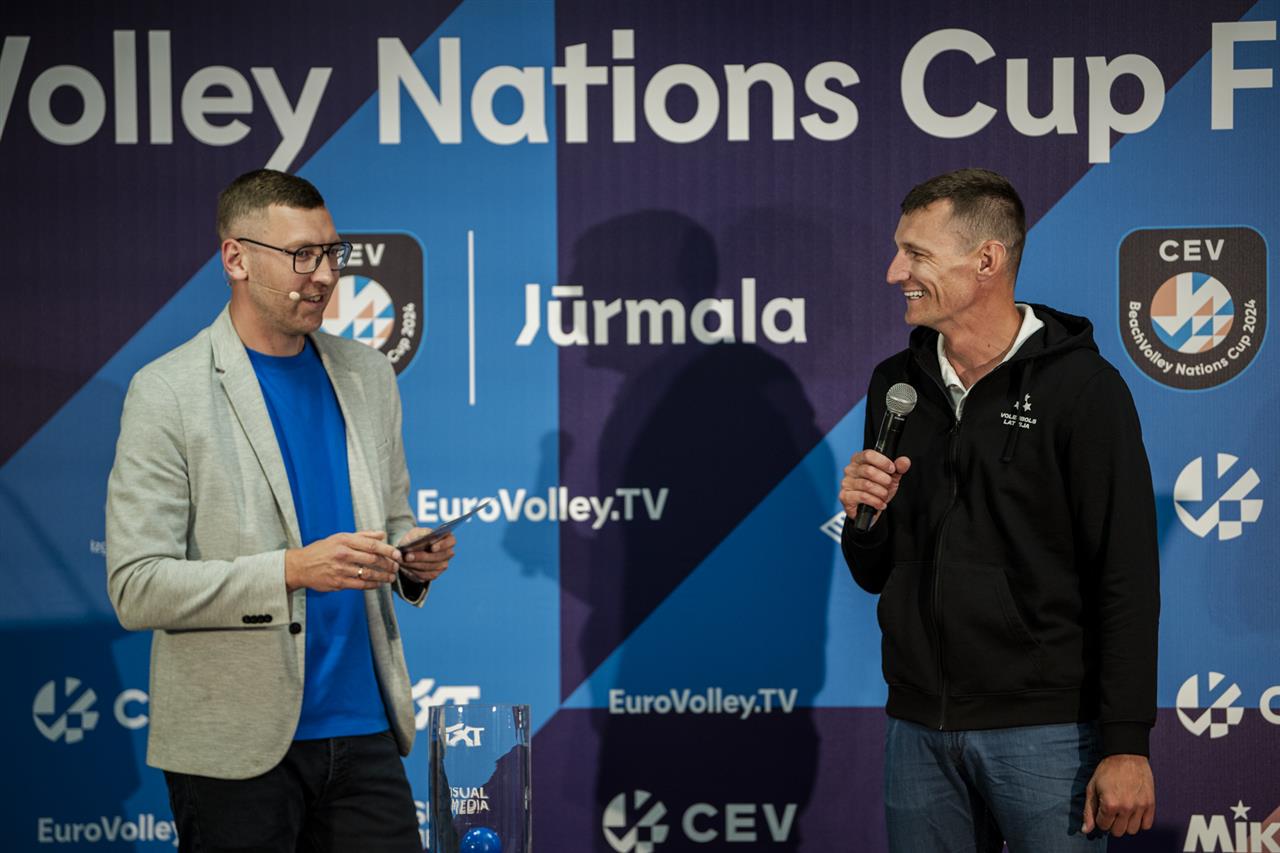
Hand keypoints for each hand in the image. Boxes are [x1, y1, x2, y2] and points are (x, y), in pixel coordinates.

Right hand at [284, 530, 400, 592]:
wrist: (300, 566)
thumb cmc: (322, 550)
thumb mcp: (339, 537)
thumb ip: (362, 536)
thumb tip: (381, 534)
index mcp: (345, 540)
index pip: (372, 545)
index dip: (388, 550)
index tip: (398, 555)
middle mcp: (343, 554)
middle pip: (373, 559)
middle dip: (388, 564)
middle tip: (396, 567)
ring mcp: (340, 569)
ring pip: (368, 574)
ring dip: (383, 577)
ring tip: (391, 578)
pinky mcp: (338, 583)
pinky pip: (360, 585)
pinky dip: (372, 585)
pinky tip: (378, 584)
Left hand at [397, 528, 455, 584]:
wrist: (409, 550)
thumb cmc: (415, 538)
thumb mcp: (415, 532)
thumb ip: (418, 535)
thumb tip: (419, 542)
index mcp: (447, 539)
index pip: (451, 542)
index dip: (443, 545)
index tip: (432, 548)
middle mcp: (448, 553)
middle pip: (439, 557)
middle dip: (422, 557)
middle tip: (408, 556)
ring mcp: (442, 565)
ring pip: (431, 567)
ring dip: (416, 565)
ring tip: (403, 561)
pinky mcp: (434, 574)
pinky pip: (425, 576)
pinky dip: (414, 571)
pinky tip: (405, 567)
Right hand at [839, 449, 911, 523]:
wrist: (871, 508)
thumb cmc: (878, 489)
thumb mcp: (891, 477)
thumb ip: (898, 468)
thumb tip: (904, 461)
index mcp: (859, 459)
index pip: (868, 454)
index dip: (883, 462)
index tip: (892, 470)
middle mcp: (850, 469)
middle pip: (868, 470)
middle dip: (884, 480)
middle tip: (889, 485)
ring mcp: (846, 483)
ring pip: (867, 485)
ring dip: (881, 492)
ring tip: (884, 496)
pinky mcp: (845, 496)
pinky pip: (863, 497)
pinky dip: (875, 501)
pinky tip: (880, 504)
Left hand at [1082, 754, 1154, 836]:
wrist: (1126, 755)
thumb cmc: (1106, 770)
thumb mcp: (1092, 788)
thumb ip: (1088, 811)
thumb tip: (1085, 831)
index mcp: (1110, 804)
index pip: (1103, 826)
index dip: (1100, 818)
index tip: (1102, 809)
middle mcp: (1126, 808)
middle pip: (1118, 832)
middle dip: (1112, 823)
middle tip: (1112, 811)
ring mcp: (1140, 807)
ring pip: (1132, 830)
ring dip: (1126, 824)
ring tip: (1122, 811)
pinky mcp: (1150, 804)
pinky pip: (1147, 825)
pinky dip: (1140, 822)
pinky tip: (1133, 812)